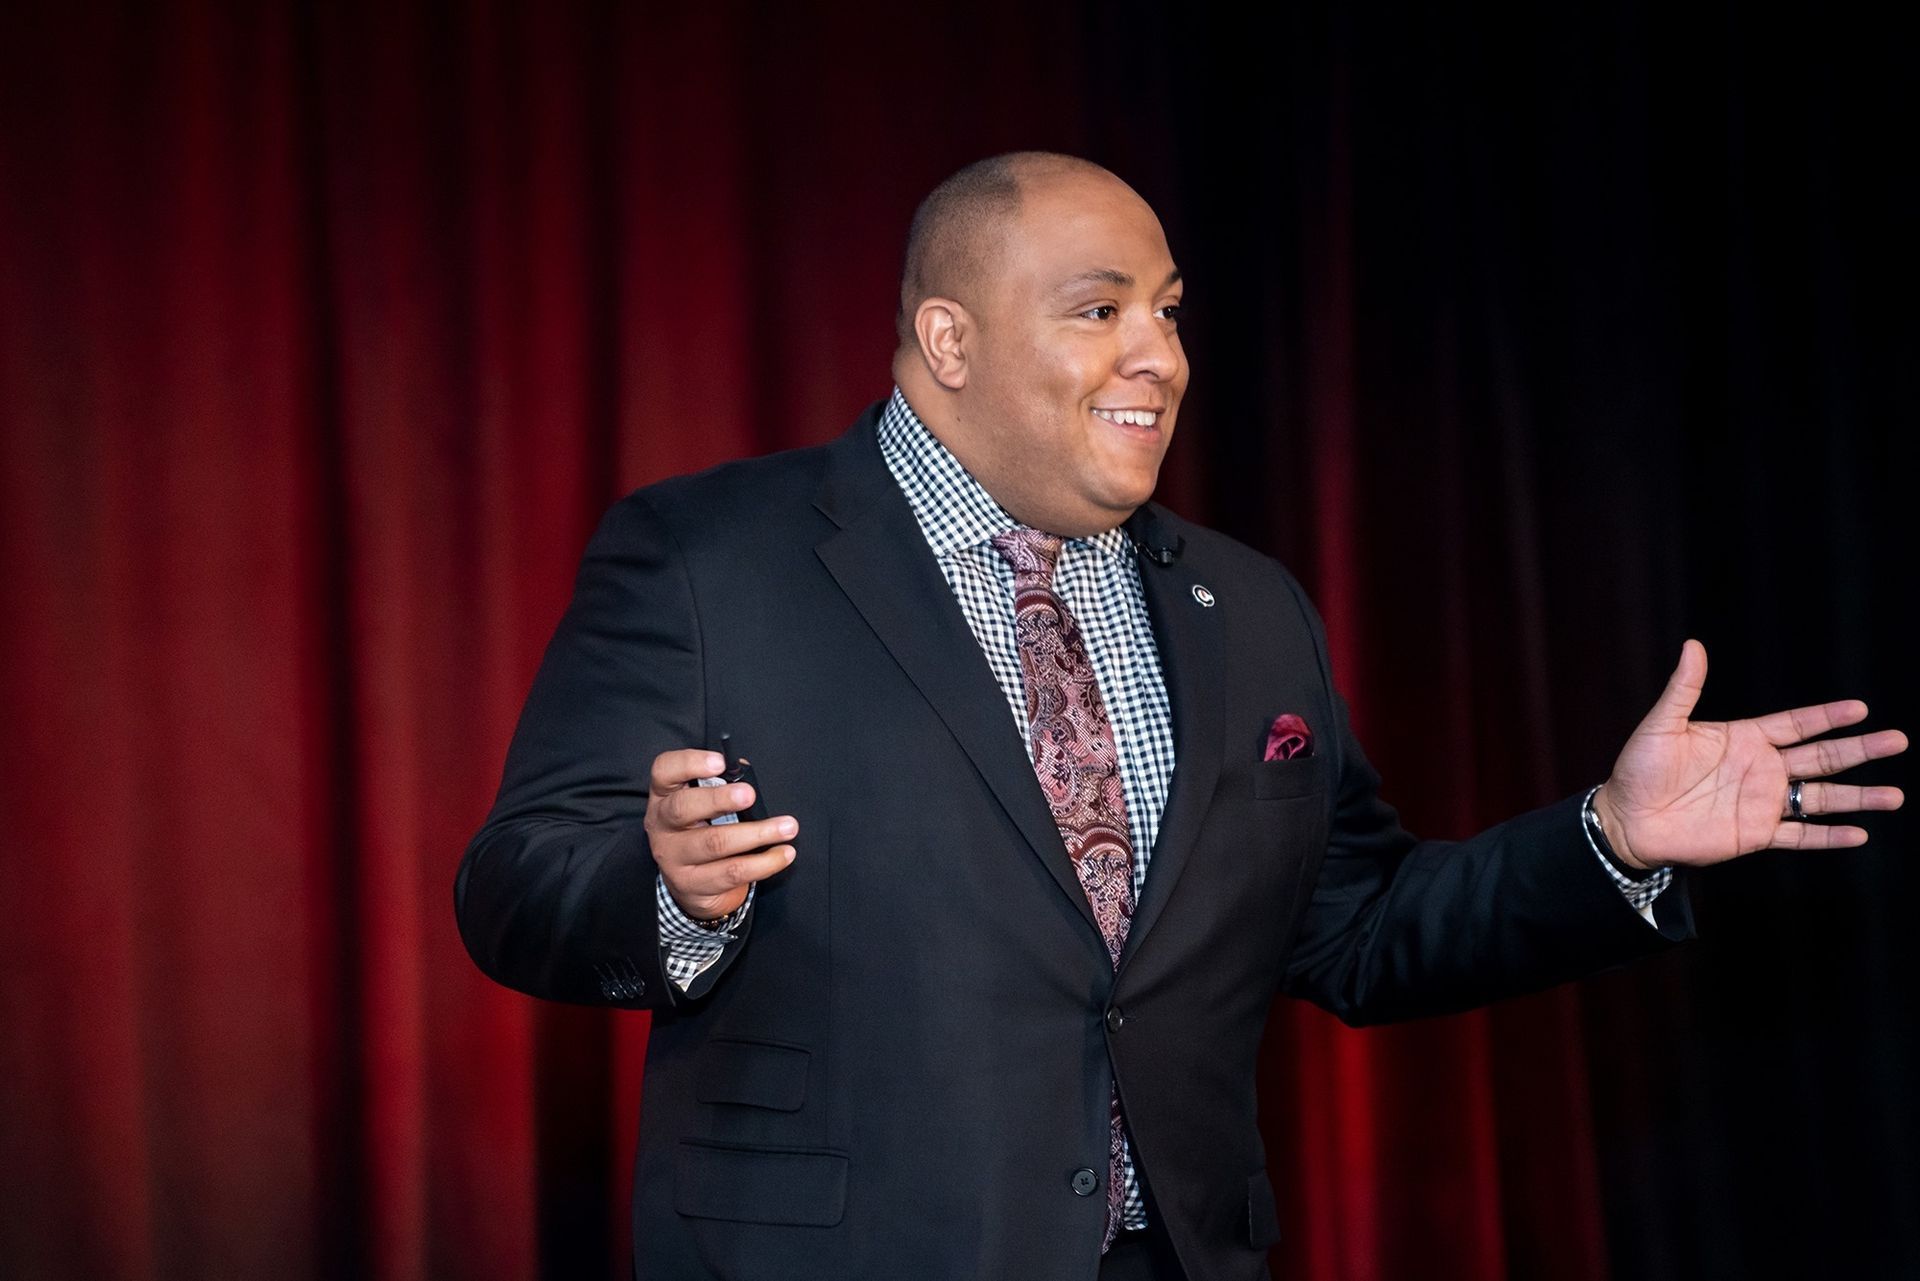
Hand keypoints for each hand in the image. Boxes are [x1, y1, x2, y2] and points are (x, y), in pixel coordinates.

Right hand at [645, 749, 797, 920]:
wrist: (692, 885)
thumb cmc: (702, 832)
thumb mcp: (703, 806)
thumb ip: (721, 786)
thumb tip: (747, 773)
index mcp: (665, 795)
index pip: (665, 770)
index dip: (690, 763)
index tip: (720, 762)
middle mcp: (662, 825)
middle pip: (683, 808)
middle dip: (719, 799)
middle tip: (750, 795)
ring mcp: (673, 857)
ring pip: (714, 843)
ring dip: (756, 834)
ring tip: (787, 828)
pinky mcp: (691, 884)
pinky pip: (731, 873)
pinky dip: (763, 863)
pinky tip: (782, 854)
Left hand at [1591, 640, 1906, 869]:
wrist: (1626, 820)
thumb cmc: (1638, 770)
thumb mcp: (1661, 725)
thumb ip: (1684, 689)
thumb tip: (1692, 645)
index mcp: (1744, 739)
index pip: (1797, 724)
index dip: (1828, 717)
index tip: (1862, 709)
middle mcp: (1760, 769)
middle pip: (1822, 758)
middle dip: (1860, 750)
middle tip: (1897, 740)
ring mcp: (1761, 802)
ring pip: (1820, 798)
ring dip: (1857, 797)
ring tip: (1894, 795)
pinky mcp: (1755, 834)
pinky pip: (1799, 836)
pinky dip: (1828, 836)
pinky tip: (1859, 834)